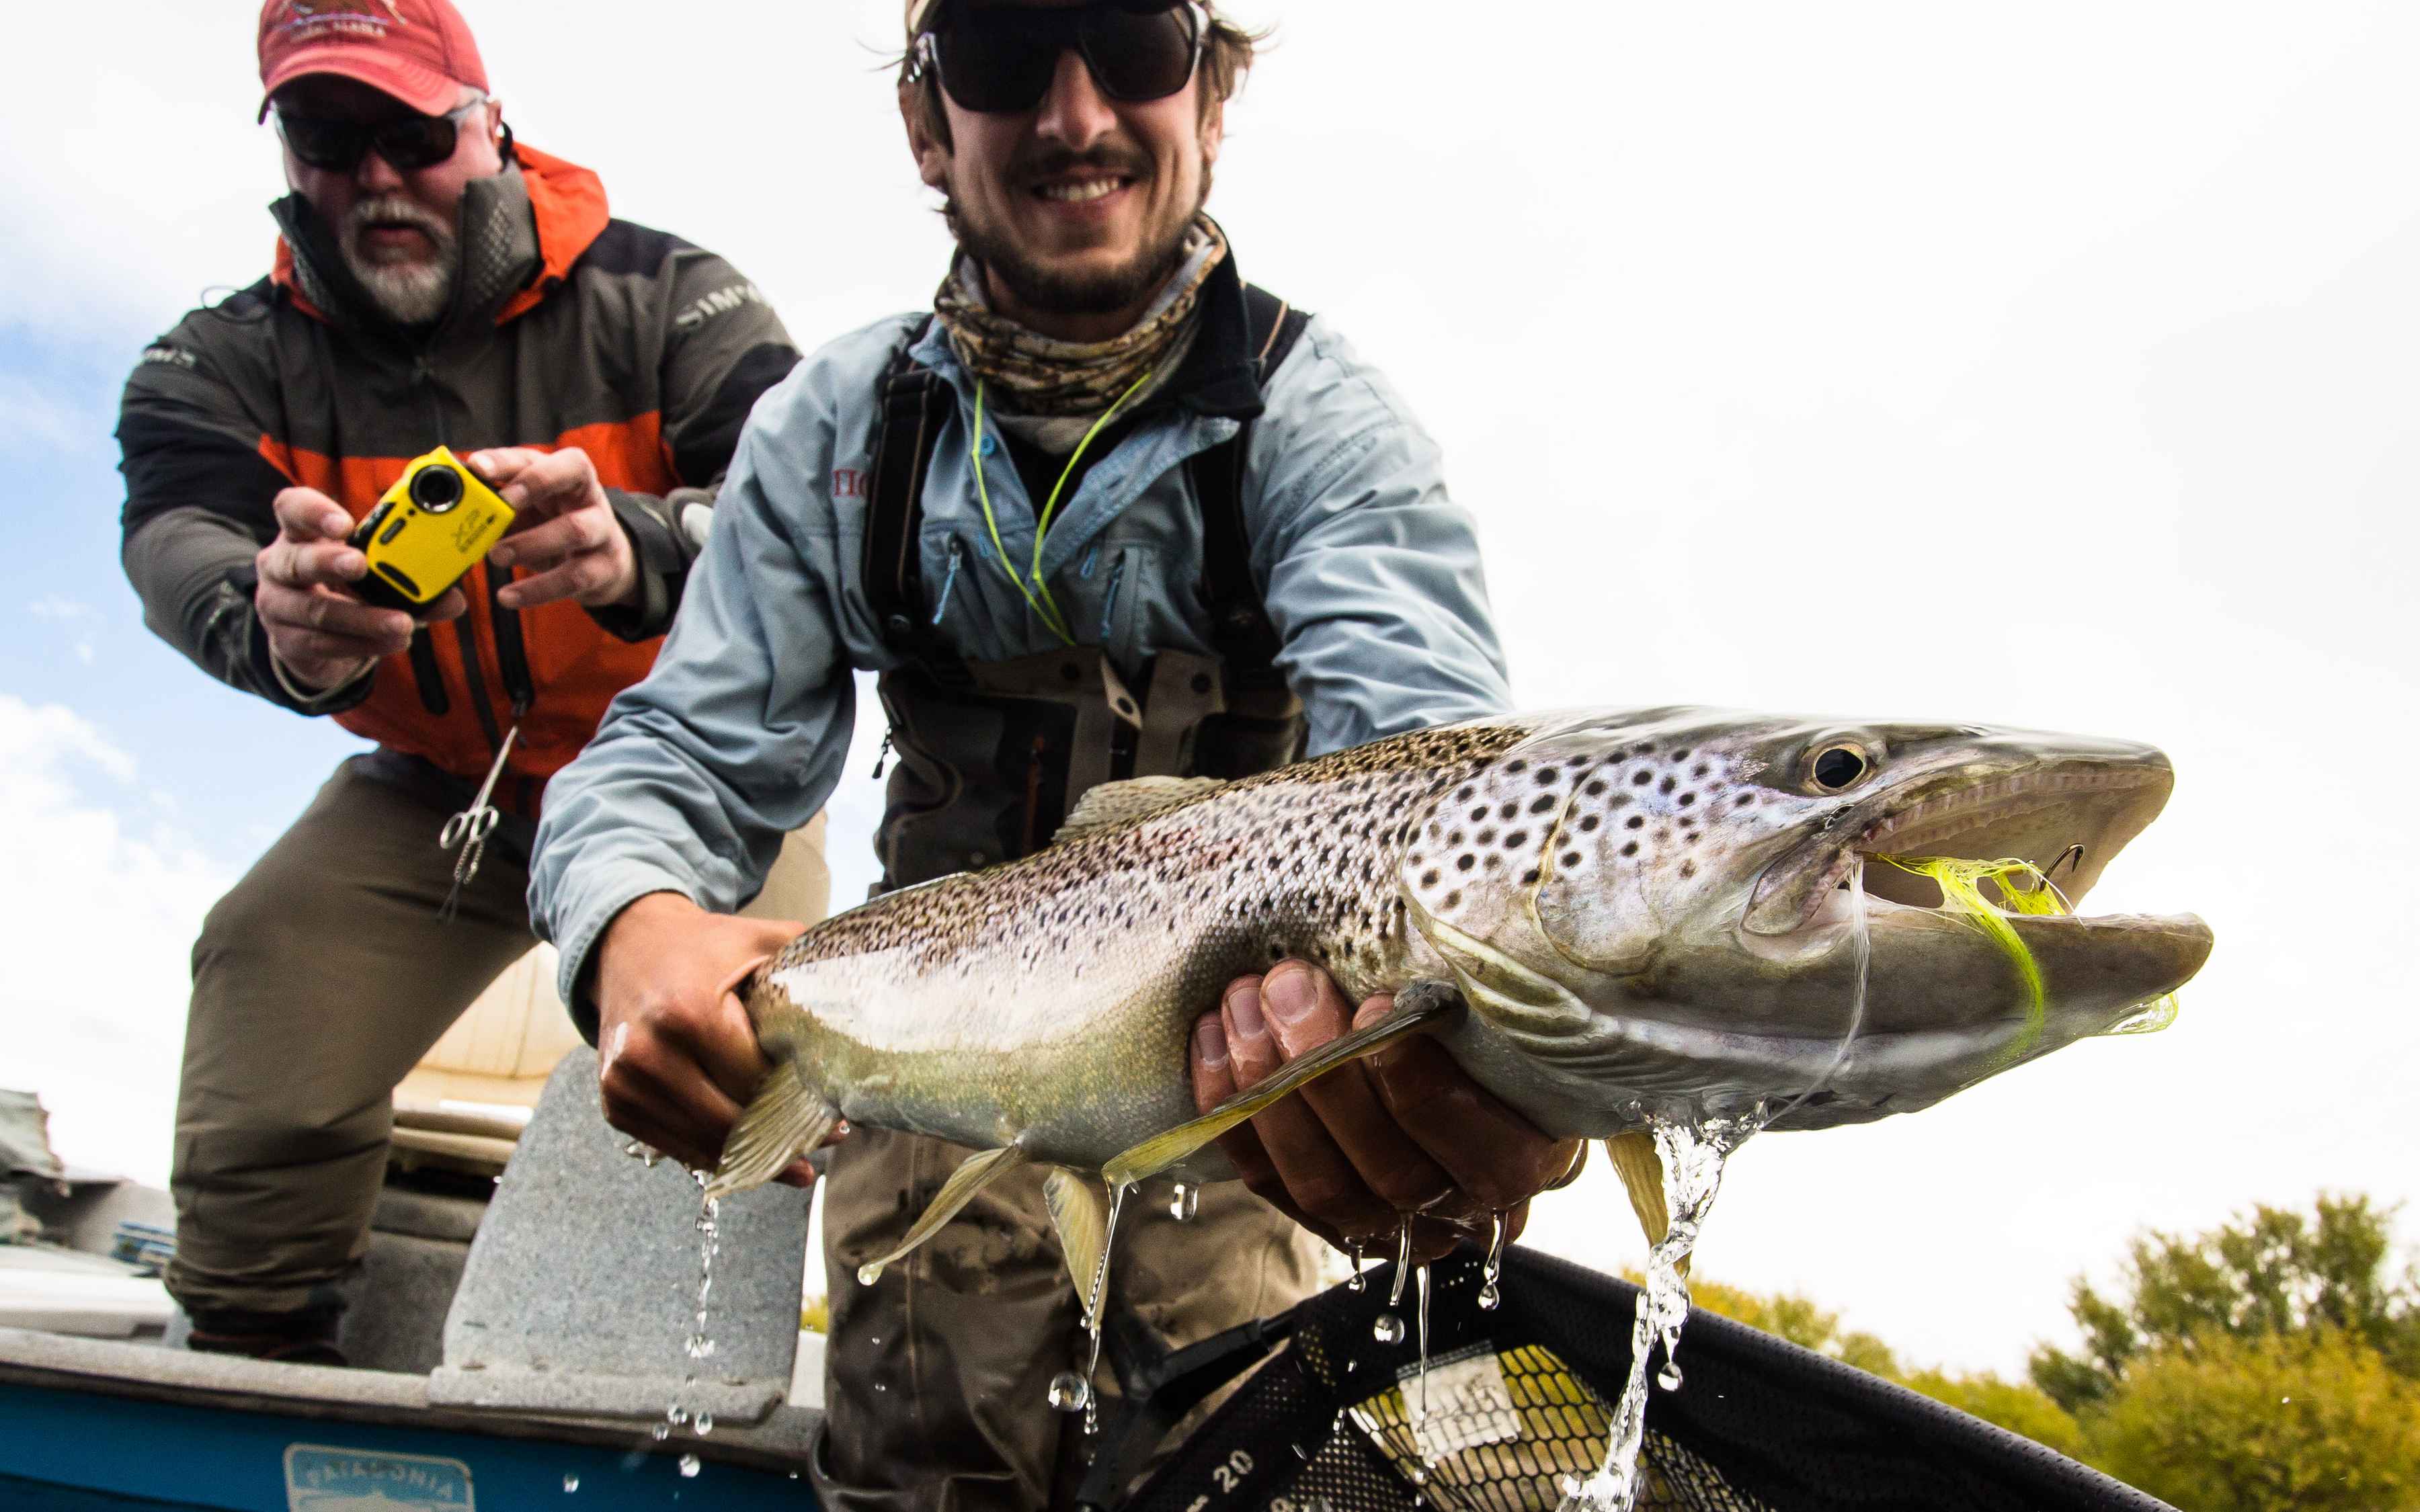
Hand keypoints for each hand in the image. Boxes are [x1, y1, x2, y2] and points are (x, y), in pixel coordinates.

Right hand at [255, 486, 463, 691]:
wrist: (315, 638)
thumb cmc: (347, 588)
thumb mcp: (373, 575)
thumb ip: (411, 580)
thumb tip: (453, 599)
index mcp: (301, 534)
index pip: (293, 508)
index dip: (314, 512)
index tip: (344, 523)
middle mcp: (280, 565)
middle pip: (297, 559)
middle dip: (329, 561)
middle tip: (360, 565)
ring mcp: (278, 605)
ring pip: (315, 609)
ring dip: (363, 617)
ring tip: (403, 623)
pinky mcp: (288, 641)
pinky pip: (324, 643)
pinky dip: (363, 644)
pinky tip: (392, 643)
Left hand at [469, 446, 638, 610]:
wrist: (603, 562)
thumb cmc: (553, 526)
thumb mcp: (527, 510)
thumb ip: (495, 502)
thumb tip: (447, 500)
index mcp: (563, 472)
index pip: (538, 455)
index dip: (507, 460)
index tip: (476, 467)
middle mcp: (588, 493)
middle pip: (573, 473)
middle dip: (533, 484)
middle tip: (500, 503)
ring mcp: (601, 529)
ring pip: (574, 529)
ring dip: (531, 542)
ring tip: (496, 557)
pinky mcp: (605, 567)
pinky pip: (574, 577)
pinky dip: (538, 589)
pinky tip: (509, 597)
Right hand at [592, 891, 826, 1184]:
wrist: (626, 944)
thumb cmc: (703, 946)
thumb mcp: (760, 941)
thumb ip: (810, 966)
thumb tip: (869, 999)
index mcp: (687, 1013)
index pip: (754, 1082)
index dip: (800, 1098)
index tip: (837, 1109)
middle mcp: (648, 1054)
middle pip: (730, 1121)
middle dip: (782, 1134)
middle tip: (829, 1139)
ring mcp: (625, 1085)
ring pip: (703, 1144)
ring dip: (753, 1156)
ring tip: (800, 1159)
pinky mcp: (615, 1104)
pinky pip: (675, 1145)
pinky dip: (715, 1152)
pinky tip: (752, 1156)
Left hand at [1191, 960, 1582, 1260]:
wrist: (1439, 1074)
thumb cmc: (1474, 1032)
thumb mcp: (1492, 1016)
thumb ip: (1463, 1005)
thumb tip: (1409, 963)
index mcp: (1522, 1160)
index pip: (1488, 1154)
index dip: (1424, 1085)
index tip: (1381, 1006)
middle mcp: (1457, 1209)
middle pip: (1390, 1170)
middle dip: (1326, 1071)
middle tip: (1287, 985)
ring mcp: (1383, 1225)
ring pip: (1321, 1183)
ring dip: (1271, 1087)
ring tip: (1243, 1002)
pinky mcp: (1318, 1217)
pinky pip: (1267, 1179)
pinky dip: (1232, 1110)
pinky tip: (1212, 1038)